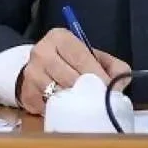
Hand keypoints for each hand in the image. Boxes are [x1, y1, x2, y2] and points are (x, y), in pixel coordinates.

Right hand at [16, 27, 130, 115]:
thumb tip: (121, 83)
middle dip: (88, 90)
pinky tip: (68, 110)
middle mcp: (41, 52)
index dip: (97, 74)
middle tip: (101, 100)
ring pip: (59, 93)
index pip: (81, 57)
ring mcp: (31, 74)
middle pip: (70, 77)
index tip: (109, 88)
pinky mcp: (26, 94)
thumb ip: (112, 66)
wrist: (40, 70)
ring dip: (75, 102)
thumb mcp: (92, 56)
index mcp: (59, 37)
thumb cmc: (71, 62)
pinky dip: (61, 110)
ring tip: (86, 105)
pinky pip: (48, 107)